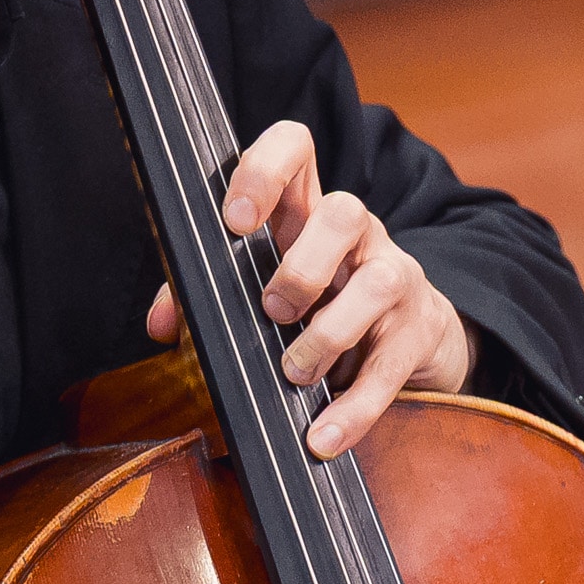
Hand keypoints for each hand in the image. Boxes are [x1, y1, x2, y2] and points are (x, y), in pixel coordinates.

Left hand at [144, 120, 473, 457]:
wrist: (411, 340)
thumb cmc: (320, 306)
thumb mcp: (262, 290)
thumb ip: (206, 297)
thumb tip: (164, 325)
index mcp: (307, 211)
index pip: (296, 150)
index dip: (267, 170)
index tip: (237, 221)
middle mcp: (358, 234)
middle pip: (344, 211)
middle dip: (303, 265)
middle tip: (272, 309)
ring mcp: (395, 276)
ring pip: (378, 282)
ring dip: (328, 332)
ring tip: (294, 371)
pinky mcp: (419, 329)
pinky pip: (391, 366)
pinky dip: (355, 407)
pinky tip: (323, 434)